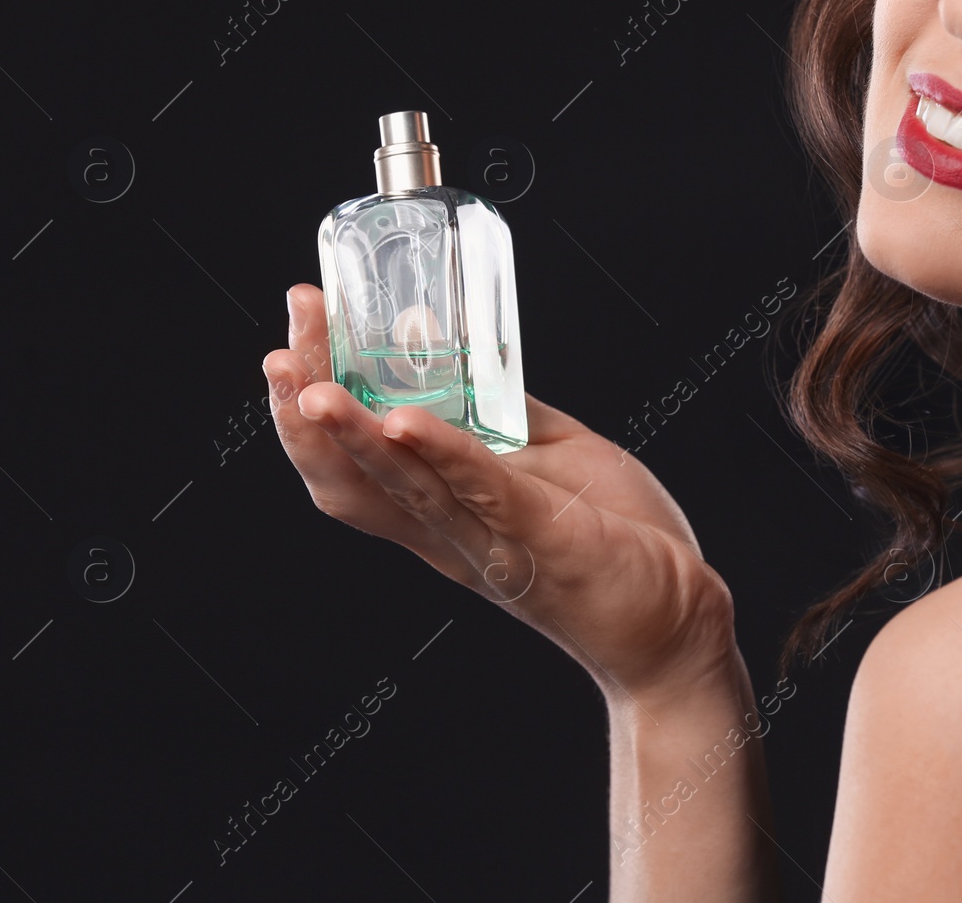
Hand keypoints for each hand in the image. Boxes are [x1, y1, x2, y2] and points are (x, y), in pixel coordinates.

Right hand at [261, 284, 741, 699]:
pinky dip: (442, 455)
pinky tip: (405, 422)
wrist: (678, 621)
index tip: (293, 342)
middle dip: (307, 415)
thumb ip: (497, 417)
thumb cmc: (617, 542)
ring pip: (403, 490)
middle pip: (352, 479)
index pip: (350, 466)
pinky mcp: (541, 539)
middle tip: (282, 349)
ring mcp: (491, 541)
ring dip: (353, 438)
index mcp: (444, 514)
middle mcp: (450, 536)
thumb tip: (454, 354)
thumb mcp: (546, 460)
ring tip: (314, 389)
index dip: (308, 412)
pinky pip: (483, 492)